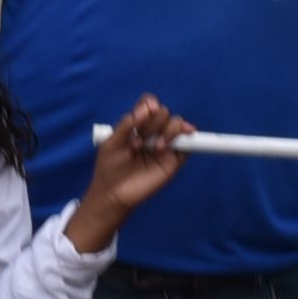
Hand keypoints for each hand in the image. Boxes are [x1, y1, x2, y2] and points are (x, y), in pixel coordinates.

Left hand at [72, 94, 189, 245]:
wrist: (114, 194)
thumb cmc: (109, 167)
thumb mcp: (111, 142)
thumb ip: (127, 124)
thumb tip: (147, 109)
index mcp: (136, 125)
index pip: (148, 105)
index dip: (150, 104)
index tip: (147, 110)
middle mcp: (152, 132)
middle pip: (163, 112)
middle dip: (153, 123)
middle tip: (138, 142)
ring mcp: (164, 145)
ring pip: (176, 124)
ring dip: (167, 130)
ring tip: (156, 147)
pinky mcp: (174, 160)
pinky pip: (188, 144)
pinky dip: (188, 138)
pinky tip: (183, 136)